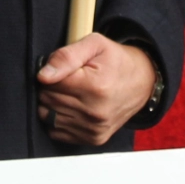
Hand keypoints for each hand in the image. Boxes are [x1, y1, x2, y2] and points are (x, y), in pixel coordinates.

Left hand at [36, 33, 156, 145]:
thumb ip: (66, 56)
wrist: (142, 82)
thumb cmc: (116, 61)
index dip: (51, 73)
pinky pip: (57, 132)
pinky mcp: (94, 139)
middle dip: (51, 87)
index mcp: (95, 86)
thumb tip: (43, 76)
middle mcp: (95, 112)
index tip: (63, 69)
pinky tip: (71, 107)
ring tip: (70, 93)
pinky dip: (59, 119)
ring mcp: (94, 128)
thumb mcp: (94, 44)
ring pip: (48, 117)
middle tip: (67, 80)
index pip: (49, 83)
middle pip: (48, 100)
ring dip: (53, 104)